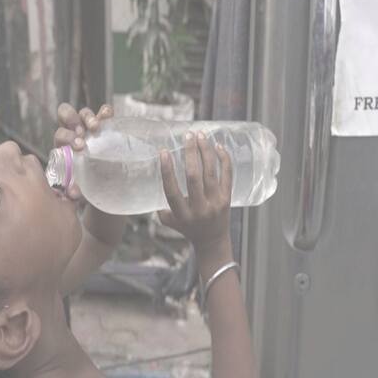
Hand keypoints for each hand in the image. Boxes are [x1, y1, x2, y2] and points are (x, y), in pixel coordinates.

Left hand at [54, 103, 113, 199]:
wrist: (104, 182)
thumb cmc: (88, 183)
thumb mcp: (80, 186)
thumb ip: (76, 188)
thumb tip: (75, 193)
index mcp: (65, 146)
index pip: (61, 134)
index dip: (67, 137)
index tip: (78, 147)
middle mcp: (75, 132)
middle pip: (67, 115)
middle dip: (72, 121)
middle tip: (83, 134)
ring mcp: (89, 127)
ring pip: (83, 112)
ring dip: (88, 117)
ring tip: (95, 127)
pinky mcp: (106, 125)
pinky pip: (103, 113)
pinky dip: (105, 112)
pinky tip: (108, 115)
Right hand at [158, 131, 232, 253]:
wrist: (212, 242)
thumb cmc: (187, 228)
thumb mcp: (169, 221)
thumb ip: (160, 204)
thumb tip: (151, 180)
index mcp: (182, 215)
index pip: (172, 191)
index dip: (167, 171)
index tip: (163, 152)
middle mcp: (199, 209)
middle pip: (193, 178)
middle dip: (190, 154)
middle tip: (187, 135)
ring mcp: (215, 203)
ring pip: (210, 173)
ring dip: (205, 151)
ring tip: (200, 135)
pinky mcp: (227, 198)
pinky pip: (227, 175)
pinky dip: (224, 159)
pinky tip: (218, 146)